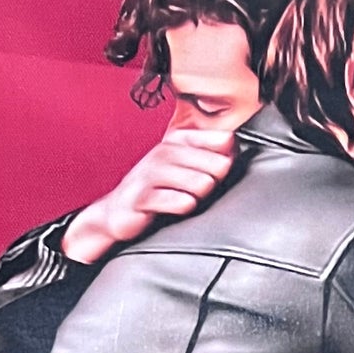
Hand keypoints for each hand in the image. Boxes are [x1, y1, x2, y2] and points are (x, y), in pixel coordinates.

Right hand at [60, 127, 237, 264]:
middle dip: (215, 183)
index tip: (216, 171)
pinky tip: (177, 208)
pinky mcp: (142, 196)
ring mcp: (151, 173)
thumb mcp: (183, 167)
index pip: (224, 141)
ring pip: (202, 183)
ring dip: (200, 198)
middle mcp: (164, 152)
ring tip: (186, 200)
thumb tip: (235, 145)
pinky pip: (181, 202)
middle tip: (199, 191)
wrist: (119, 212)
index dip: (229, 160)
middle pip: (218, 165)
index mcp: (177, 140)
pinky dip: (184, 208)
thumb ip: (211, 154)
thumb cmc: (157, 191)